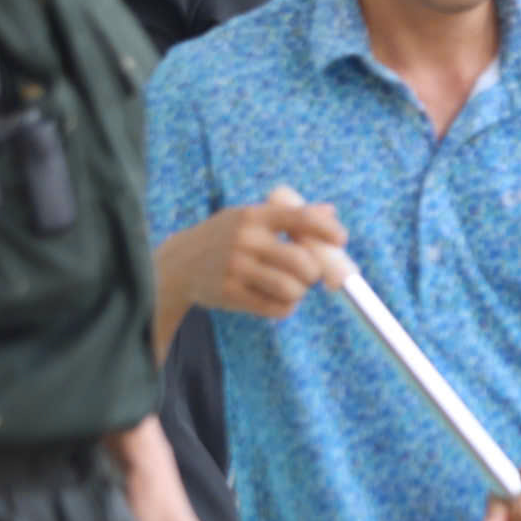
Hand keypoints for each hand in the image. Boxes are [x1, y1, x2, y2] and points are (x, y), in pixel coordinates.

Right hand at [176, 188, 347, 319]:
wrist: (179, 263)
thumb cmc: (226, 238)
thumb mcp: (250, 218)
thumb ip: (290, 216)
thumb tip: (331, 211)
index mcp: (254, 216)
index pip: (300, 218)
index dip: (327, 230)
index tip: (341, 240)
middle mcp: (245, 240)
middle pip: (304, 263)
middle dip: (313, 273)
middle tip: (306, 274)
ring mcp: (236, 268)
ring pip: (293, 289)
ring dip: (298, 292)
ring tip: (288, 287)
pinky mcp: (230, 293)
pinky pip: (277, 308)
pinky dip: (285, 307)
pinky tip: (275, 299)